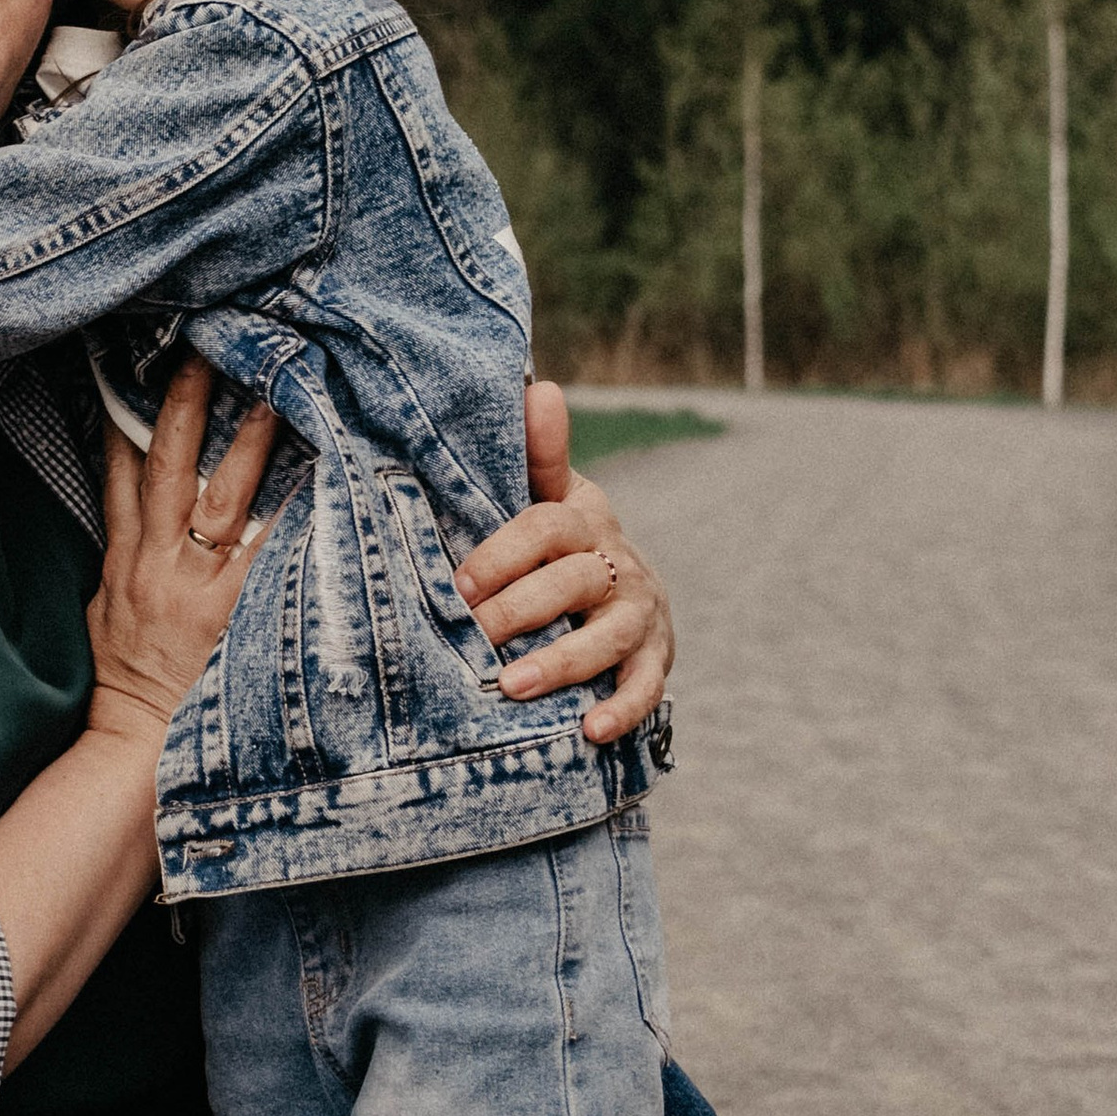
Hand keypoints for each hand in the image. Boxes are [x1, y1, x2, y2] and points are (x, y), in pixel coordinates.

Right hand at [85, 358, 278, 741]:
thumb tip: (132, 498)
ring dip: (246, 445)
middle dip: (185, 407)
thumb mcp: (107, 607)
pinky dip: (293, 521)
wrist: (134, 746)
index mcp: (126, 560)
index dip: (129, 414)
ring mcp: (199, 589)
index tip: (142, 362)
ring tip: (275, 394)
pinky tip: (324, 482)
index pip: (122, 472)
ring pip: (221, 501)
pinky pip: (269, 558)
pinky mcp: (236, 616)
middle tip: (208, 350)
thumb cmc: (128, 678)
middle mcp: (159, 564)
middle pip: (169, 468)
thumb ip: (126, 552)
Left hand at [452, 378, 675, 746]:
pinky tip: (590, 730)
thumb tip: (538, 386)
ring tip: (515, 687)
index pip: (546, 525)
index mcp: (583, 519)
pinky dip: (623, 707)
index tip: (460, 583)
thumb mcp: (551, 496)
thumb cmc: (562, 545)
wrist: (625, 589)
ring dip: (563, 661)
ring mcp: (640, 612)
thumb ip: (537, 455)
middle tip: (474, 634)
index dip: (504, 552)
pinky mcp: (656, 657)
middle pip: (570, 583)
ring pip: (607, 636)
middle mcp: (616, 562)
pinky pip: (645, 685)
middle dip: (520, 610)